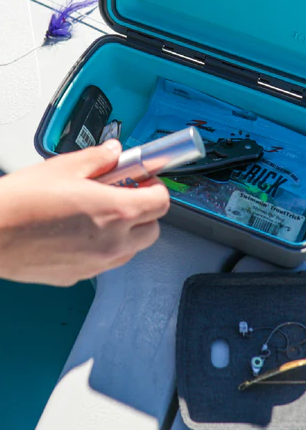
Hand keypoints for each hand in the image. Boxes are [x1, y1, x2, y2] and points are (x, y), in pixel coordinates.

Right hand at [0, 139, 169, 285]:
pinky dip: (104, 248)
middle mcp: (112, 242)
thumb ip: (99, 159)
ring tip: (103, 214)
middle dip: (145, 212)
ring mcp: (96, 264)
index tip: (146, 181)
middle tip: (127, 195)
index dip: (157, 188)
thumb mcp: (65, 168)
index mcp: (117, 212)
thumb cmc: (20, 203)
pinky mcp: (78, 276)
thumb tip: (115, 153)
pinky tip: (82, 232)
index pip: (161, 203)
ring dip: (128, 232)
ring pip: (132, 250)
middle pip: (153, 230)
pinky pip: (105, 262)